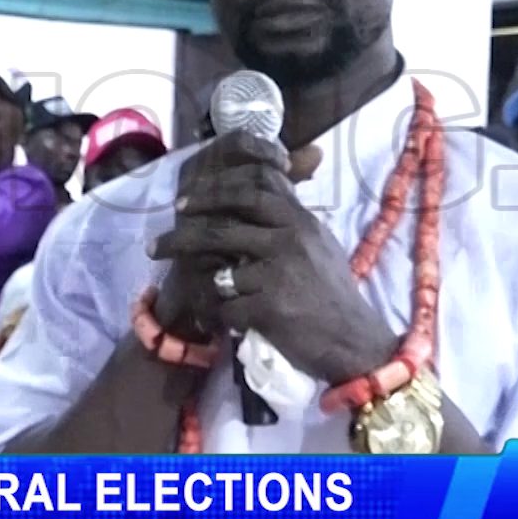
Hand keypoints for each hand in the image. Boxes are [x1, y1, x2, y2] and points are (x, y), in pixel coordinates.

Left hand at [148, 132, 389, 383]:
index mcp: (300, 220)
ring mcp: (279, 273)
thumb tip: (276, 178)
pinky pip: (228, 308)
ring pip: (220, 269)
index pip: (253, 187)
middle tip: (163, 236)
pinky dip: (220, 316)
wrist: (354, 340)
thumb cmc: (334, 292)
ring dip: (194, 277)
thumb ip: (293, 215)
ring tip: (178, 282)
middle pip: (224, 224)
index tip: (188, 199)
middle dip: (186, 231)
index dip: (215, 190)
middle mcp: (289, 239)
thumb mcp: (319, 243)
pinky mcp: (270, 307)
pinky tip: (219, 320)